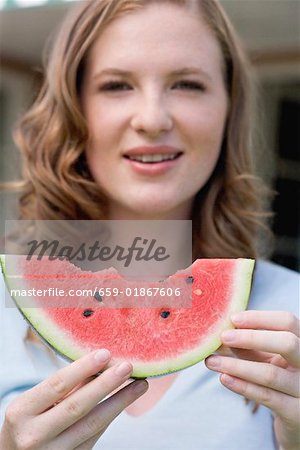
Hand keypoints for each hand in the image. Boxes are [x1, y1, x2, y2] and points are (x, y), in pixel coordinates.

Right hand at [0, 349, 147, 448]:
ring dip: (120, 402)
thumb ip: (64, 385)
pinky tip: (124, 401)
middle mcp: (34, 436)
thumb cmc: (27, 422)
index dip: (83, 368)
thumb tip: (100, 362)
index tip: (106, 353)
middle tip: (128, 366)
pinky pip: (94, 436)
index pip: (57, 385)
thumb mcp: (34, 402)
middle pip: (78, 406)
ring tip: (140, 384)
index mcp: (21, 412)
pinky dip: (111, 415)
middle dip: (106, 384)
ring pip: (92, 424)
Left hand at [205, 311, 299, 449]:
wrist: (296, 416)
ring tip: (211, 361)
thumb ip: (247, 345)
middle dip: (251, 338)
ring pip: (271, 374)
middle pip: (287, 343)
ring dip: (236, 366)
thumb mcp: (265, 357)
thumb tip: (219, 334)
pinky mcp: (296, 412)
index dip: (260, 318)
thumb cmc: (278, 377)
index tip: (233, 319)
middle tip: (223, 337)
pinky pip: (266, 396)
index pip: (287, 321)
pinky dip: (242, 386)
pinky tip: (224, 378)